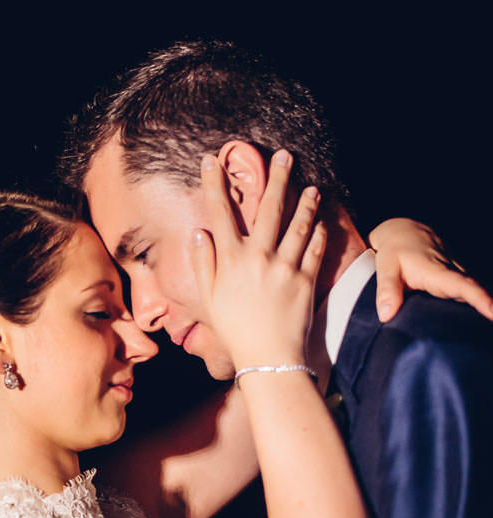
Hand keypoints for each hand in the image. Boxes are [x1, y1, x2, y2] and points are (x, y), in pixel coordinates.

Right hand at [192, 150, 326, 367]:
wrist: (267, 356)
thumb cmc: (234, 329)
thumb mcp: (209, 298)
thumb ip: (204, 263)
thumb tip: (199, 233)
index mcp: (230, 260)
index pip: (219, 213)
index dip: (214, 184)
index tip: (211, 161)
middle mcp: (258, 257)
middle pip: (267, 208)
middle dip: (276, 178)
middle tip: (284, 156)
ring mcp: (285, 266)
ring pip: (298, 223)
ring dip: (305, 201)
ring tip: (312, 187)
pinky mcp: (306, 279)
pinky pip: (315, 247)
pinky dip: (318, 232)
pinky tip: (321, 220)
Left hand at [370, 218, 492, 321]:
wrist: (404, 232)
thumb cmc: (395, 251)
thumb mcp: (385, 268)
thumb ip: (387, 290)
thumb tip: (386, 315)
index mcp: (438, 272)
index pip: (464, 286)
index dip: (480, 299)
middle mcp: (453, 273)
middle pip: (476, 292)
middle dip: (490, 308)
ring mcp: (457, 275)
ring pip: (473, 292)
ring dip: (484, 307)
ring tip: (489, 326)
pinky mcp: (456, 279)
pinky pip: (468, 292)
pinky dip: (475, 302)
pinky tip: (478, 320)